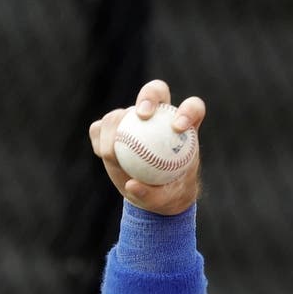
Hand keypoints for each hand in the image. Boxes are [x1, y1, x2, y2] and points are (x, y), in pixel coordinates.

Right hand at [89, 79, 205, 215]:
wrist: (152, 196)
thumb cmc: (169, 196)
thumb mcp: (166, 201)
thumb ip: (153, 194)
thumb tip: (132, 185)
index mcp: (184, 128)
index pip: (192, 108)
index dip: (187, 110)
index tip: (178, 128)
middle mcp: (159, 117)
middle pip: (156, 92)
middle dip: (149, 97)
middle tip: (142, 116)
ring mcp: (134, 120)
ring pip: (122, 112)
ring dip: (114, 128)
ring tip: (111, 154)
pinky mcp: (112, 129)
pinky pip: (101, 127)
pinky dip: (100, 139)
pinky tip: (104, 154)